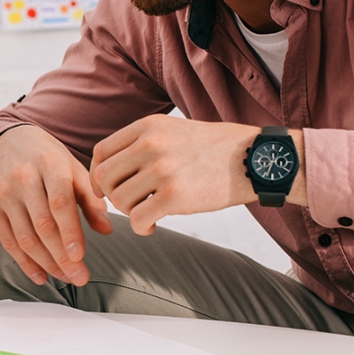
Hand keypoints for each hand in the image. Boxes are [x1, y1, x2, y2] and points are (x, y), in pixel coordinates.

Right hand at [0, 125, 112, 285]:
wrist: (9, 142)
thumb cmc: (50, 160)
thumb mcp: (75, 169)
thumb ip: (91, 199)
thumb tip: (107, 230)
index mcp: (51, 164)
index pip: (60, 202)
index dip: (69, 232)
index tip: (80, 257)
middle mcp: (23, 177)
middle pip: (42, 225)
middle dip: (61, 256)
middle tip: (80, 277)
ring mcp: (3, 191)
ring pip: (24, 237)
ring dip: (46, 263)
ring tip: (66, 277)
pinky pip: (7, 240)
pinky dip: (24, 262)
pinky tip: (41, 276)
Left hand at [88, 115, 263, 234]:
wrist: (255, 159)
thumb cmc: (213, 149)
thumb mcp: (172, 130)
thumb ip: (141, 144)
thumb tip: (107, 169)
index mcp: (147, 127)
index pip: (101, 152)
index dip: (98, 175)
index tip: (108, 188)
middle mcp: (150, 144)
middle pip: (104, 177)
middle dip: (112, 196)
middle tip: (131, 203)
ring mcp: (162, 169)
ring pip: (119, 200)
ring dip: (129, 212)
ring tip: (147, 212)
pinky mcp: (176, 196)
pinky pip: (138, 219)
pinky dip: (141, 227)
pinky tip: (153, 225)